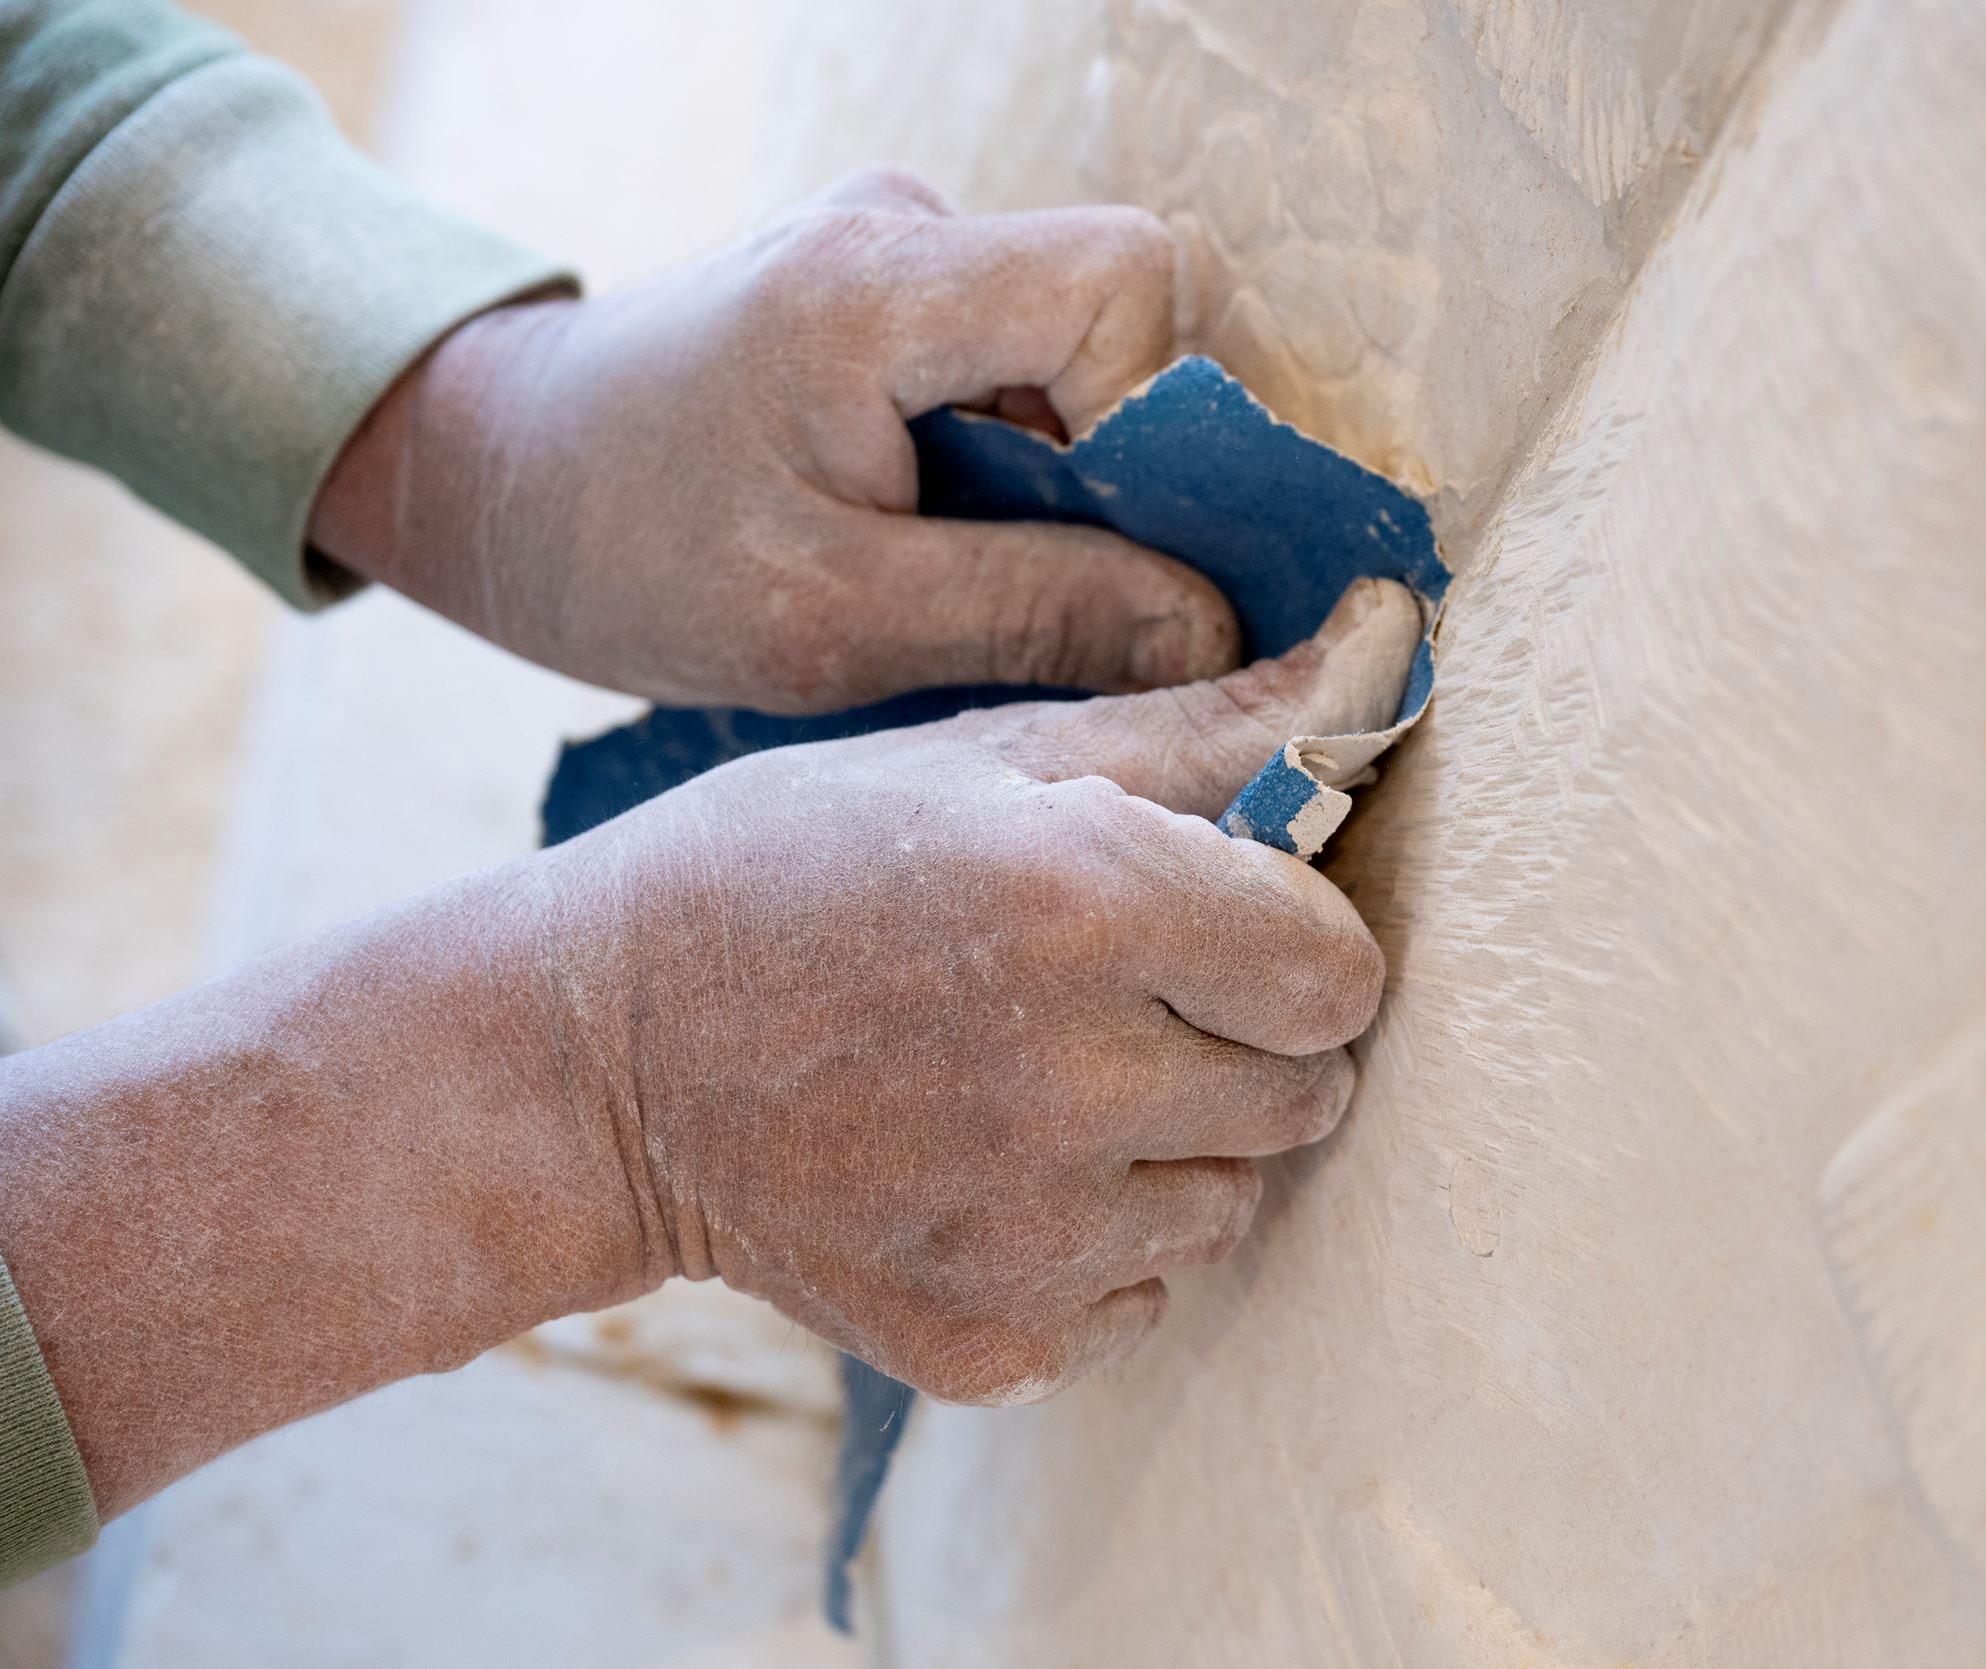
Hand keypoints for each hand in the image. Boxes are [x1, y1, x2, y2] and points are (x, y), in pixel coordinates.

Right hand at [0, 579, 1418, 1515]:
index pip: (1344, 971)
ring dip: (1174, 1142)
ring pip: (1232, 1198)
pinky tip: (988, 1169)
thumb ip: (1212, 723)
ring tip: (1040, 1080)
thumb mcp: (988, 756)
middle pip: (1307, 1091)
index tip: (1226, 923)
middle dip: (1243, 1038)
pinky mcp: (993, 1338)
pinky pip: (1139, 1296)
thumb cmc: (792, 868)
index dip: (1297, 939)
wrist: (593, 1060)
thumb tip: (1392, 649)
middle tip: (1116, 997)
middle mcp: (1077, 1084)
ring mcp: (1033, 1235)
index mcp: (1090, 906)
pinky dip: (1093, 1243)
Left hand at [307, 166, 1237, 711]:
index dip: (1161, 422)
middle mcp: (898, 230)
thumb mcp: (832, 623)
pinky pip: (1012, 372)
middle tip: (1047, 596)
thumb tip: (1214, 629)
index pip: (1124, 281)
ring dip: (1062, 484)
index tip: (1113, 557)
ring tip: (956, 578)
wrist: (484, 484)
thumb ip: (1036, 615)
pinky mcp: (882, 295)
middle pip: (1116, 317)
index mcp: (875, 285)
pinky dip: (1011, 473)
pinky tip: (932, 544)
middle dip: (1119, 472)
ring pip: (1071, 358)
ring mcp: (891, 251)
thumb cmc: (623, 557)